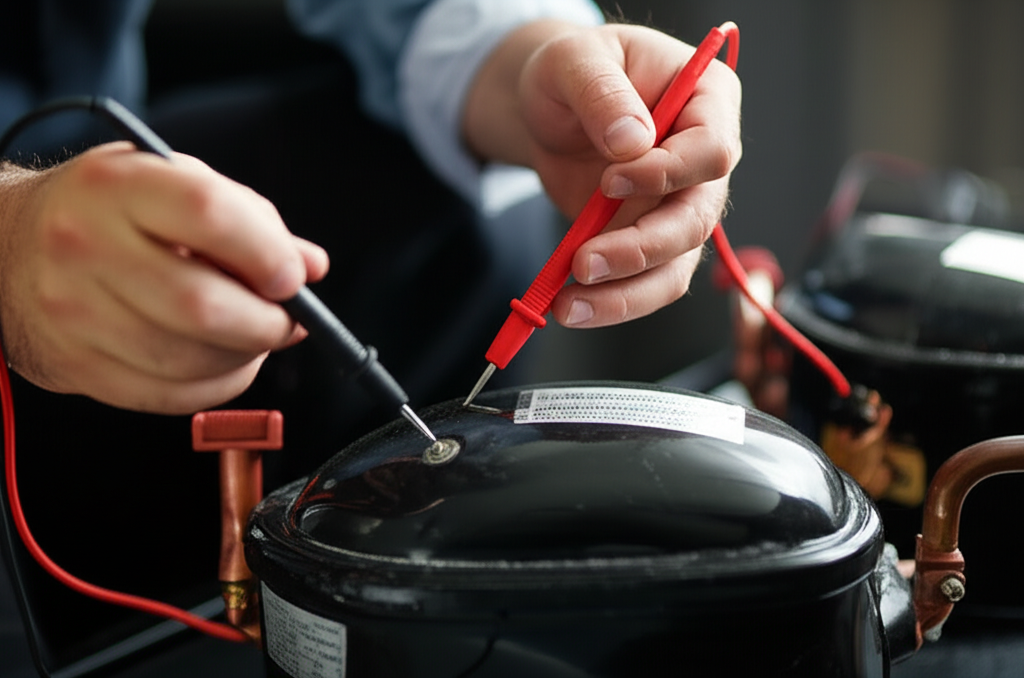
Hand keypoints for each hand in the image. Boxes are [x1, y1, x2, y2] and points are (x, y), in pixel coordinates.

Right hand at [0, 142, 328, 413]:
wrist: (12, 247)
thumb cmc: (110, 212)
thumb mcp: (175, 184)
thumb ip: (251, 220)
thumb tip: (309, 268)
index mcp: (117, 187)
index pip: (207, 213)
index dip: (266, 253)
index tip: (292, 276)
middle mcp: (85, 246)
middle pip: (201, 304)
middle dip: (266, 322)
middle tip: (287, 318)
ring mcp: (74, 312)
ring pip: (188, 359)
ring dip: (244, 356)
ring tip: (254, 335)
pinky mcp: (75, 365)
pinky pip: (169, 395)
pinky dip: (216, 384)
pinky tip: (225, 360)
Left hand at [463, 21, 740, 327]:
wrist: (549, 109)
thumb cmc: (574, 71)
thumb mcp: (576, 60)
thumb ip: (603, 92)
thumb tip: (632, 143)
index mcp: (706, 100)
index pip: (711, 149)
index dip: (667, 173)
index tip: (610, 182)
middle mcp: (703, 160)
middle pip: (696, 218)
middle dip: (641, 249)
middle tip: (585, 262)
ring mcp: (680, 205)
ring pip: (675, 265)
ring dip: (626, 293)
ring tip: (570, 304)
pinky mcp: (649, 238)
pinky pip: (645, 283)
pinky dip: (612, 302)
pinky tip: (574, 306)